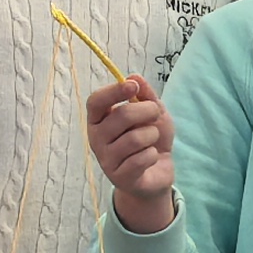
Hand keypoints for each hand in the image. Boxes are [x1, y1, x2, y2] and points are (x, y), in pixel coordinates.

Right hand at [86, 73, 176, 230]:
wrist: (157, 172)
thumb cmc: (150, 138)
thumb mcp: (153, 113)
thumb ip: (146, 95)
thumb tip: (134, 76)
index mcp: (98, 119)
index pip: (95, 102)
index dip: (113, 91)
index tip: (133, 86)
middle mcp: (96, 138)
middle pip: (121, 116)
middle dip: (147, 111)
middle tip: (155, 114)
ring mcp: (106, 159)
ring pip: (135, 138)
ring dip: (152, 135)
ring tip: (152, 140)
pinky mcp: (119, 177)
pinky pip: (142, 158)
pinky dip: (153, 155)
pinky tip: (149, 158)